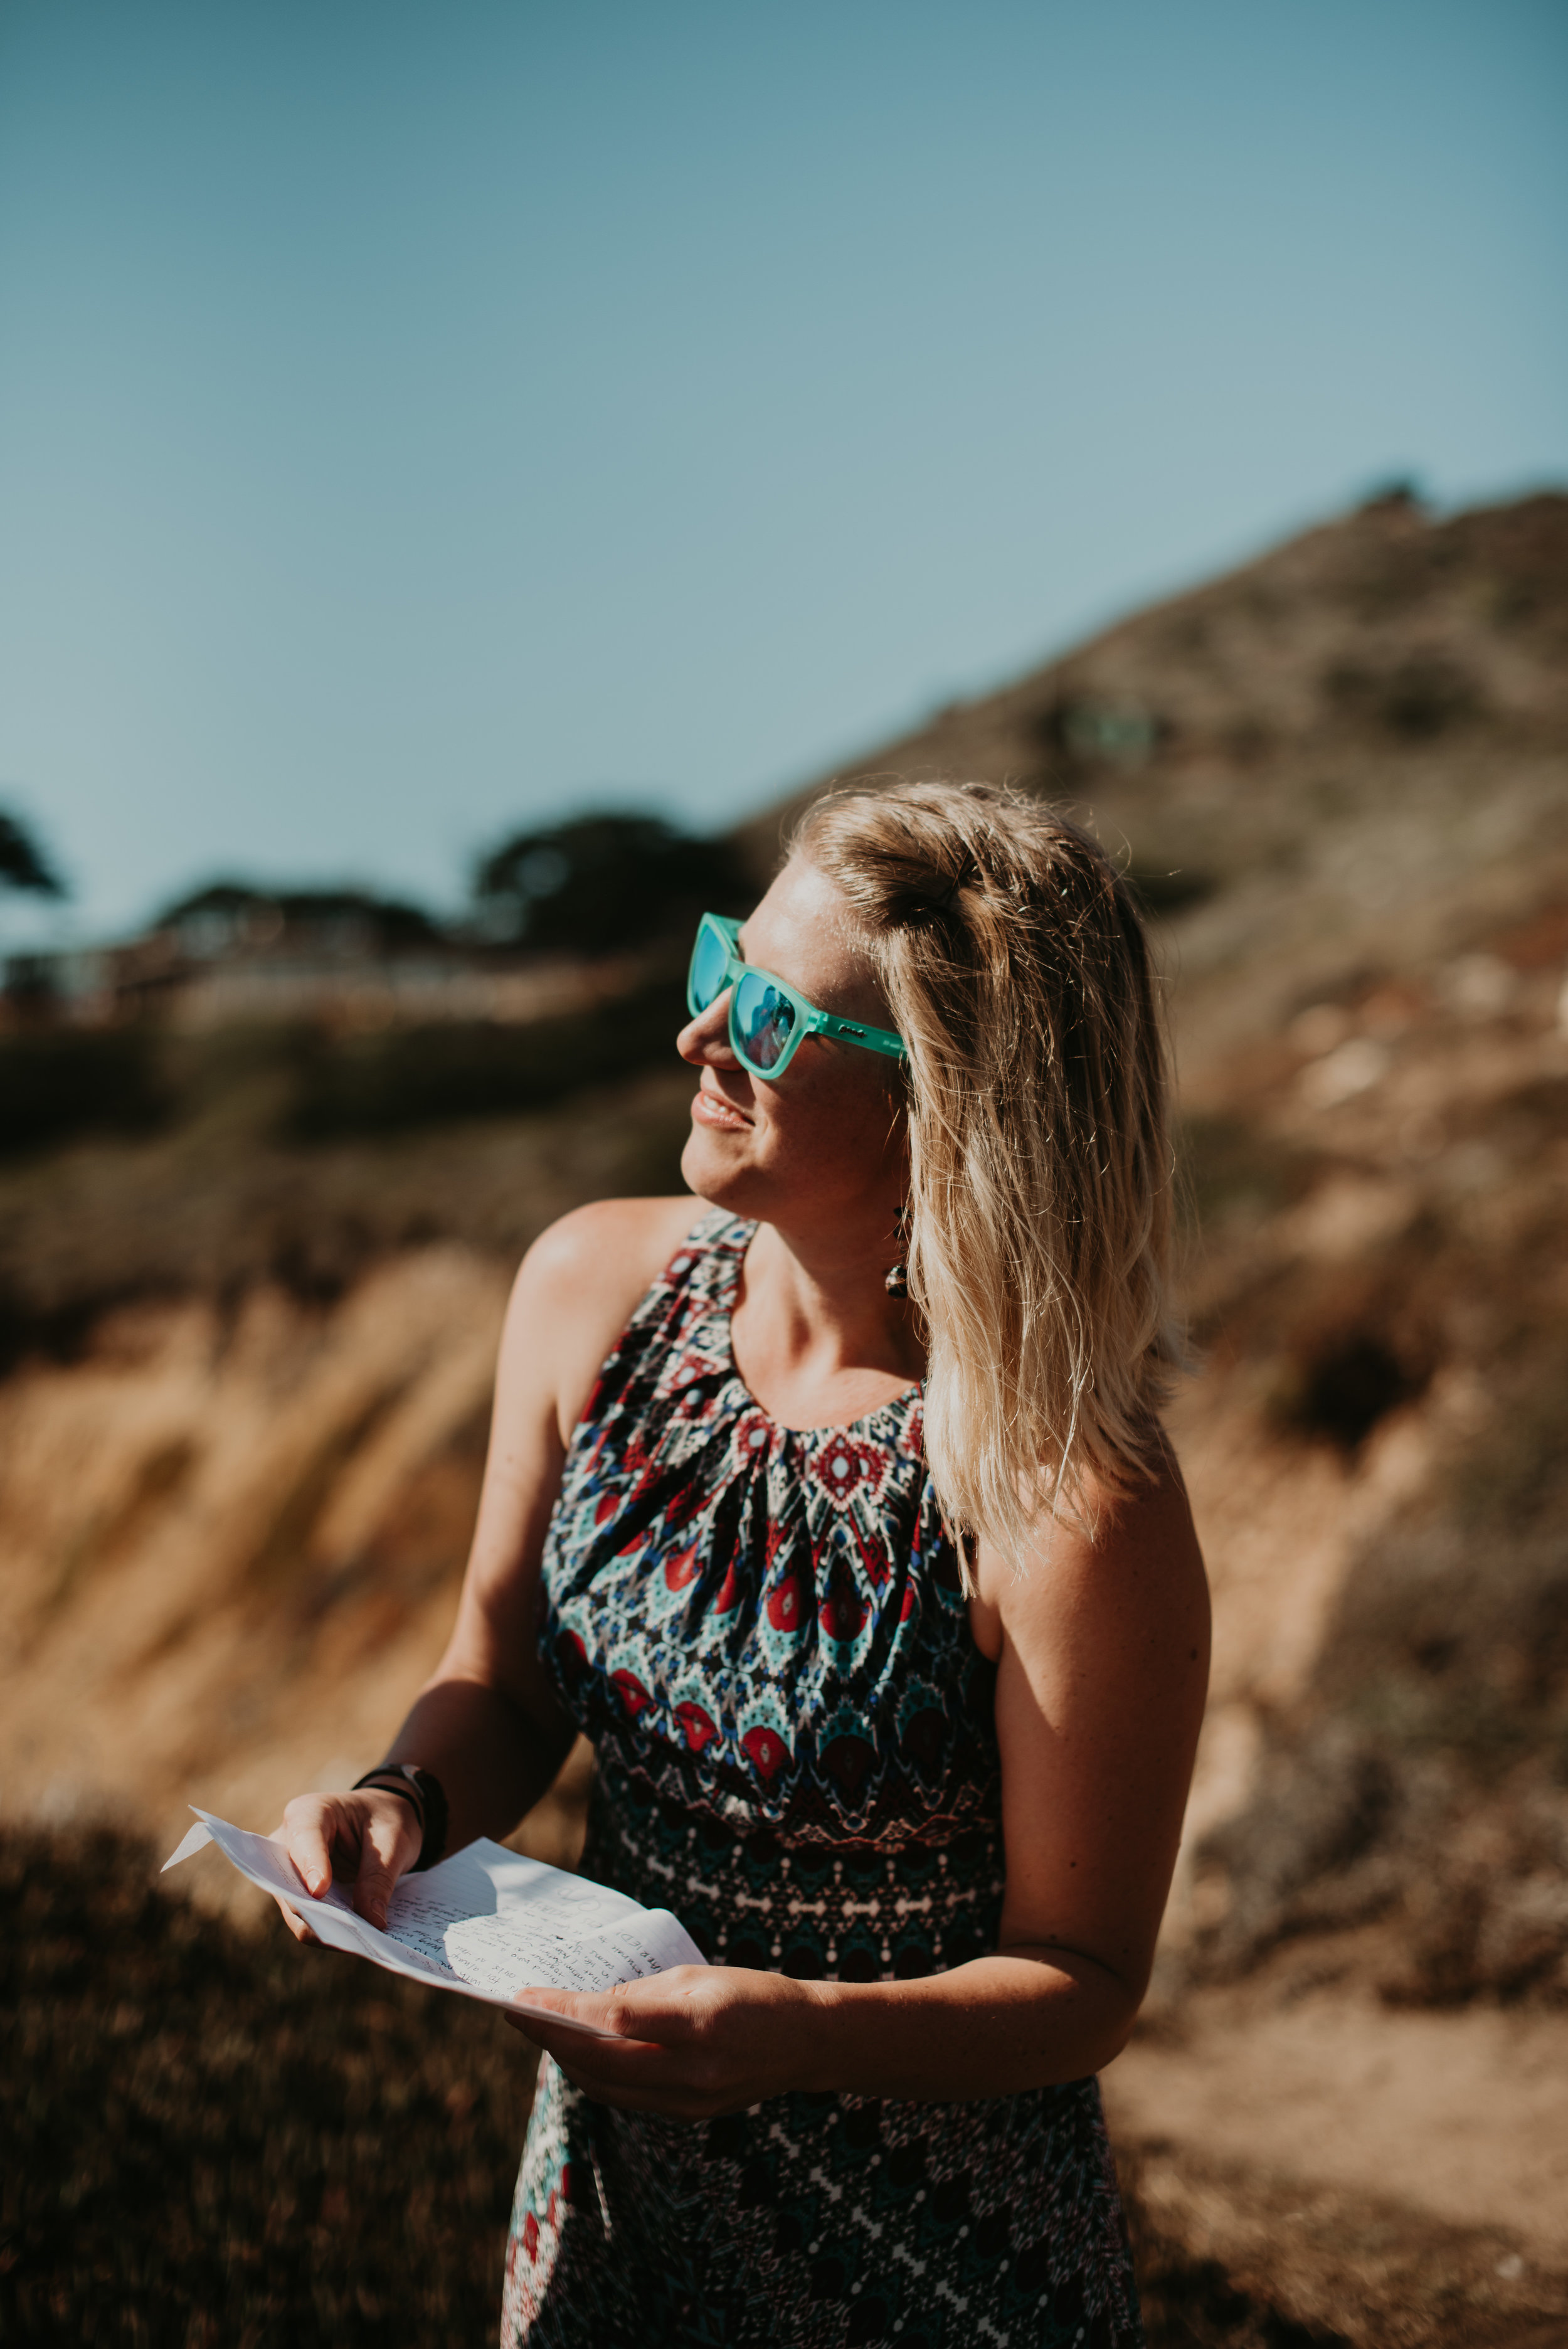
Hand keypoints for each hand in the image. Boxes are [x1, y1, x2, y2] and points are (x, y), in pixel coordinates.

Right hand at [272, 1788, 422, 1945]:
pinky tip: (355, 1939)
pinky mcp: (300, 1895)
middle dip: (315, 1910)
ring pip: (296, 1909)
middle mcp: (288, 1842)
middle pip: (289, 1882)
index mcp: (309, 1812)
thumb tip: (372, 1921)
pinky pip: (308, 1919)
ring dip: (324, 1927)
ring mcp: (290, 1872)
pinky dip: (330, 1930)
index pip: (303, 1841)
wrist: (383, 1820)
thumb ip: (379, 1877)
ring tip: (357, 1942)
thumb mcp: (394, 1839)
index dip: (310, 1867)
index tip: (320, 1892)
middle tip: (346, 1934)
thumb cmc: (385, 1819)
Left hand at [505, 1966, 830, 2120]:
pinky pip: (628, 2098)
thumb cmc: (752, 1994)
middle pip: (600, 2062)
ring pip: (608, 2088)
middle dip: (551, 2038)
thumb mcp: (697, 1977)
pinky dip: (598, 2077)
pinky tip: (583, 2055)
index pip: (613, 2019)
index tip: (523, 1997)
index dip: (562, 2011)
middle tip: (519, 2014)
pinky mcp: (688, 2116)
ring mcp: (690, 2102)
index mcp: (698, 2024)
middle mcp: (693, 2072)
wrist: (804, 2042)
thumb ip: (642, 1993)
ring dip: (569, 2061)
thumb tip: (588, 2006)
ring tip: (543, 2032)